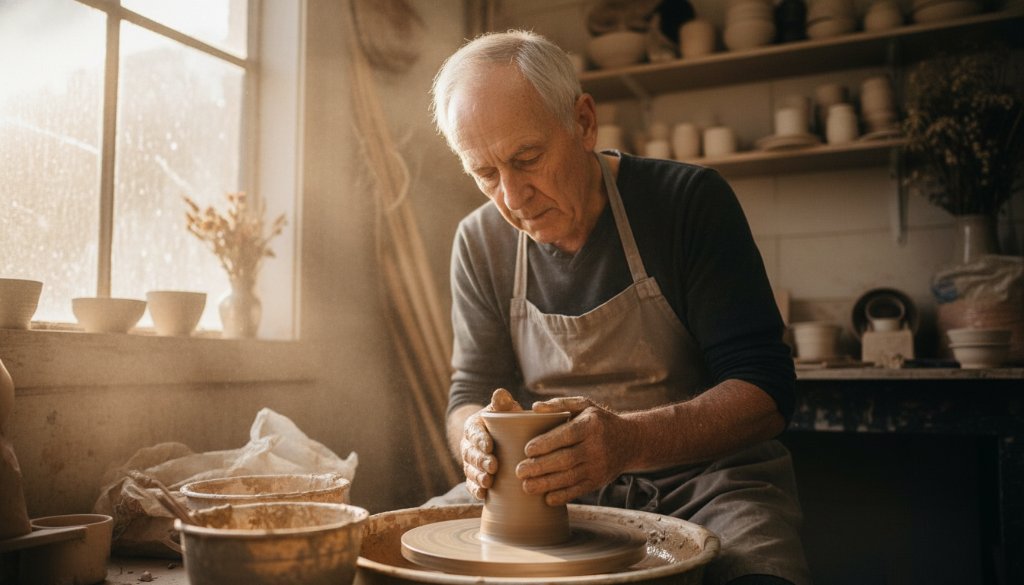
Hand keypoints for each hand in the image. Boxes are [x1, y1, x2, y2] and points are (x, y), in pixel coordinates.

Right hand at [461, 388, 522, 498]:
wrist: (501, 438)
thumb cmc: (505, 420)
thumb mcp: (504, 409)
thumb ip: (502, 402)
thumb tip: (500, 393)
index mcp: (474, 427)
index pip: (474, 433)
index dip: (480, 440)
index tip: (489, 446)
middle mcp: (468, 445)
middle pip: (471, 454)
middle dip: (481, 461)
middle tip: (493, 466)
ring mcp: (469, 462)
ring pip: (470, 470)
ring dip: (478, 476)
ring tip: (488, 481)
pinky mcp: (474, 477)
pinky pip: (471, 484)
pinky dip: (475, 490)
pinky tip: (483, 495)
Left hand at [517, 396, 634, 505]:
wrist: (629, 442)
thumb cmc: (598, 421)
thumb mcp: (584, 406)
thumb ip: (559, 405)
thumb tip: (535, 407)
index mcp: (591, 425)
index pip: (566, 435)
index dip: (546, 443)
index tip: (527, 449)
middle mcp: (596, 447)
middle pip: (565, 459)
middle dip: (540, 467)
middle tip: (519, 471)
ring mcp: (598, 466)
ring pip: (569, 478)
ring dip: (546, 484)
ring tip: (526, 486)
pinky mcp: (598, 481)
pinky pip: (578, 491)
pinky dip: (562, 496)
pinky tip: (546, 498)